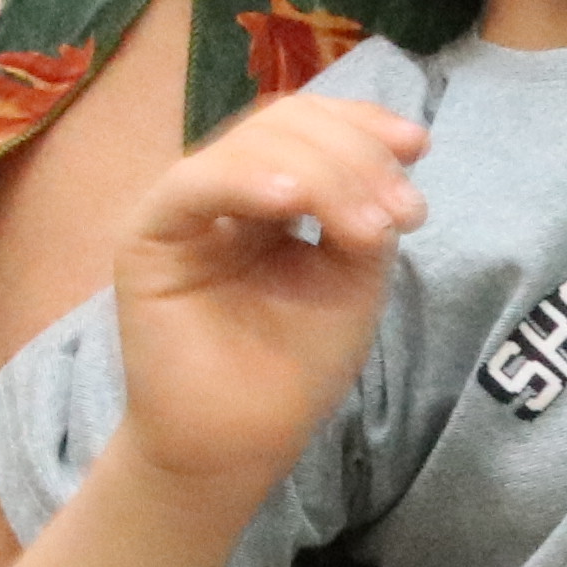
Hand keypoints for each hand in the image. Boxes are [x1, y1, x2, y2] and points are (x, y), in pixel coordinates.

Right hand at [108, 90, 428, 497]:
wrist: (239, 443)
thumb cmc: (294, 368)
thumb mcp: (353, 278)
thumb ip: (365, 212)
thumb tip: (389, 155)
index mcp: (272, 193)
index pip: (312, 128)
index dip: (363, 123)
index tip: (419, 147)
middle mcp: (225, 190)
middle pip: (285, 125)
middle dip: (354, 155)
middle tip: (401, 214)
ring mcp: (184, 209)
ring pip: (249, 146)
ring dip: (323, 174)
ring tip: (366, 228)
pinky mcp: (147, 236)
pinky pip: (193, 185)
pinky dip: (246, 180)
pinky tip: (291, 200)